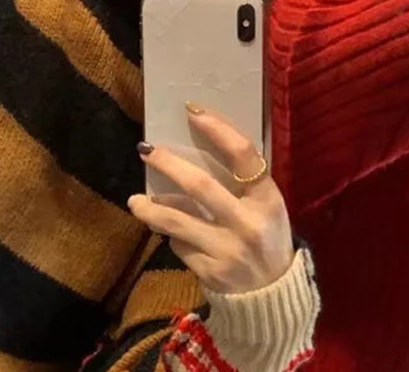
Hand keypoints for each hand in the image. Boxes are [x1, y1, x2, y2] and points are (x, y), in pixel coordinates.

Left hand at [128, 106, 294, 293]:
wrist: (274, 295)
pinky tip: (167, 230)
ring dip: (152, 208)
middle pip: (201, 185)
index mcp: (268, 198)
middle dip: (170, 164)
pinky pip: (180, 246)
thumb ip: (241, 182)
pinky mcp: (211, 272)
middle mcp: (248, 222)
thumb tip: (193, 154)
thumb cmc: (268, 236)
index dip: (217, 129)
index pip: (242, 154)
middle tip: (147, 149)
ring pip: (179, 221)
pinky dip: (171, 234)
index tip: (193, 112)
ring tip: (134, 201)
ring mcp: (228, 250)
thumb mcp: (266, 205)